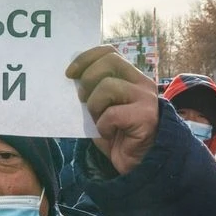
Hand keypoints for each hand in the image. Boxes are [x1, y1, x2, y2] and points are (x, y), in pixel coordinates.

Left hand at [66, 45, 158, 174]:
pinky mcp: (145, 118)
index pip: (110, 53)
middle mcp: (143, 83)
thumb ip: (94, 90)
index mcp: (132, 77)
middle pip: (109, 62)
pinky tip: (110, 134)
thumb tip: (72, 77)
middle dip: (88, 79)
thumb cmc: (118, 133)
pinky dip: (103, 126)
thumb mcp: (102, 107)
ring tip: (100, 120)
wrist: (138, 163)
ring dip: (95, 106)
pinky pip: (111, 114)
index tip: (69, 73)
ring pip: (108, 87)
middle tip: (83, 100)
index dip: (87, 58)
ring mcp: (146, 99)